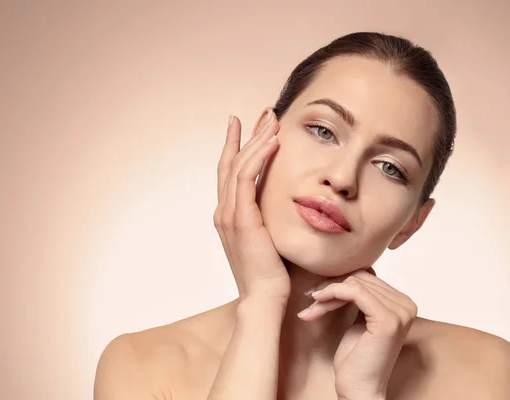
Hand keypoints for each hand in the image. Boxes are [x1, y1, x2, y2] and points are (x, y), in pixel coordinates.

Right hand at [213, 109, 290, 303]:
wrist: (265, 298)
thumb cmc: (272, 274)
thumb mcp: (269, 239)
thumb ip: (270, 219)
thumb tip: (285, 205)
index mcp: (229, 216)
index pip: (231, 173)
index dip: (239, 147)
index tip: (249, 127)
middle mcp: (224, 212)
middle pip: (231, 163)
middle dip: (246, 136)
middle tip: (262, 114)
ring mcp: (230, 214)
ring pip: (238, 165)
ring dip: (255, 140)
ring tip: (271, 120)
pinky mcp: (242, 218)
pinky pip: (247, 178)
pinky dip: (258, 157)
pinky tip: (272, 142)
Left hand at [298, 268, 416, 398]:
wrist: (360, 389)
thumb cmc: (356, 359)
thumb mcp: (359, 320)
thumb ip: (362, 296)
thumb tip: (351, 268)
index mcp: (403, 303)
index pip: (367, 276)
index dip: (339, 282)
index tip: (316, 293)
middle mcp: (407, 305)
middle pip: (361, 277)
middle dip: (331, 287)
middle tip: (310, 299)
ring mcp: (400, 312)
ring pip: (355, 283)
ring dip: (327, 293)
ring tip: (311, 307)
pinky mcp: (388, 320)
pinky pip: (355, 292)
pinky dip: (332, 293)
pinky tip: (317, 303)